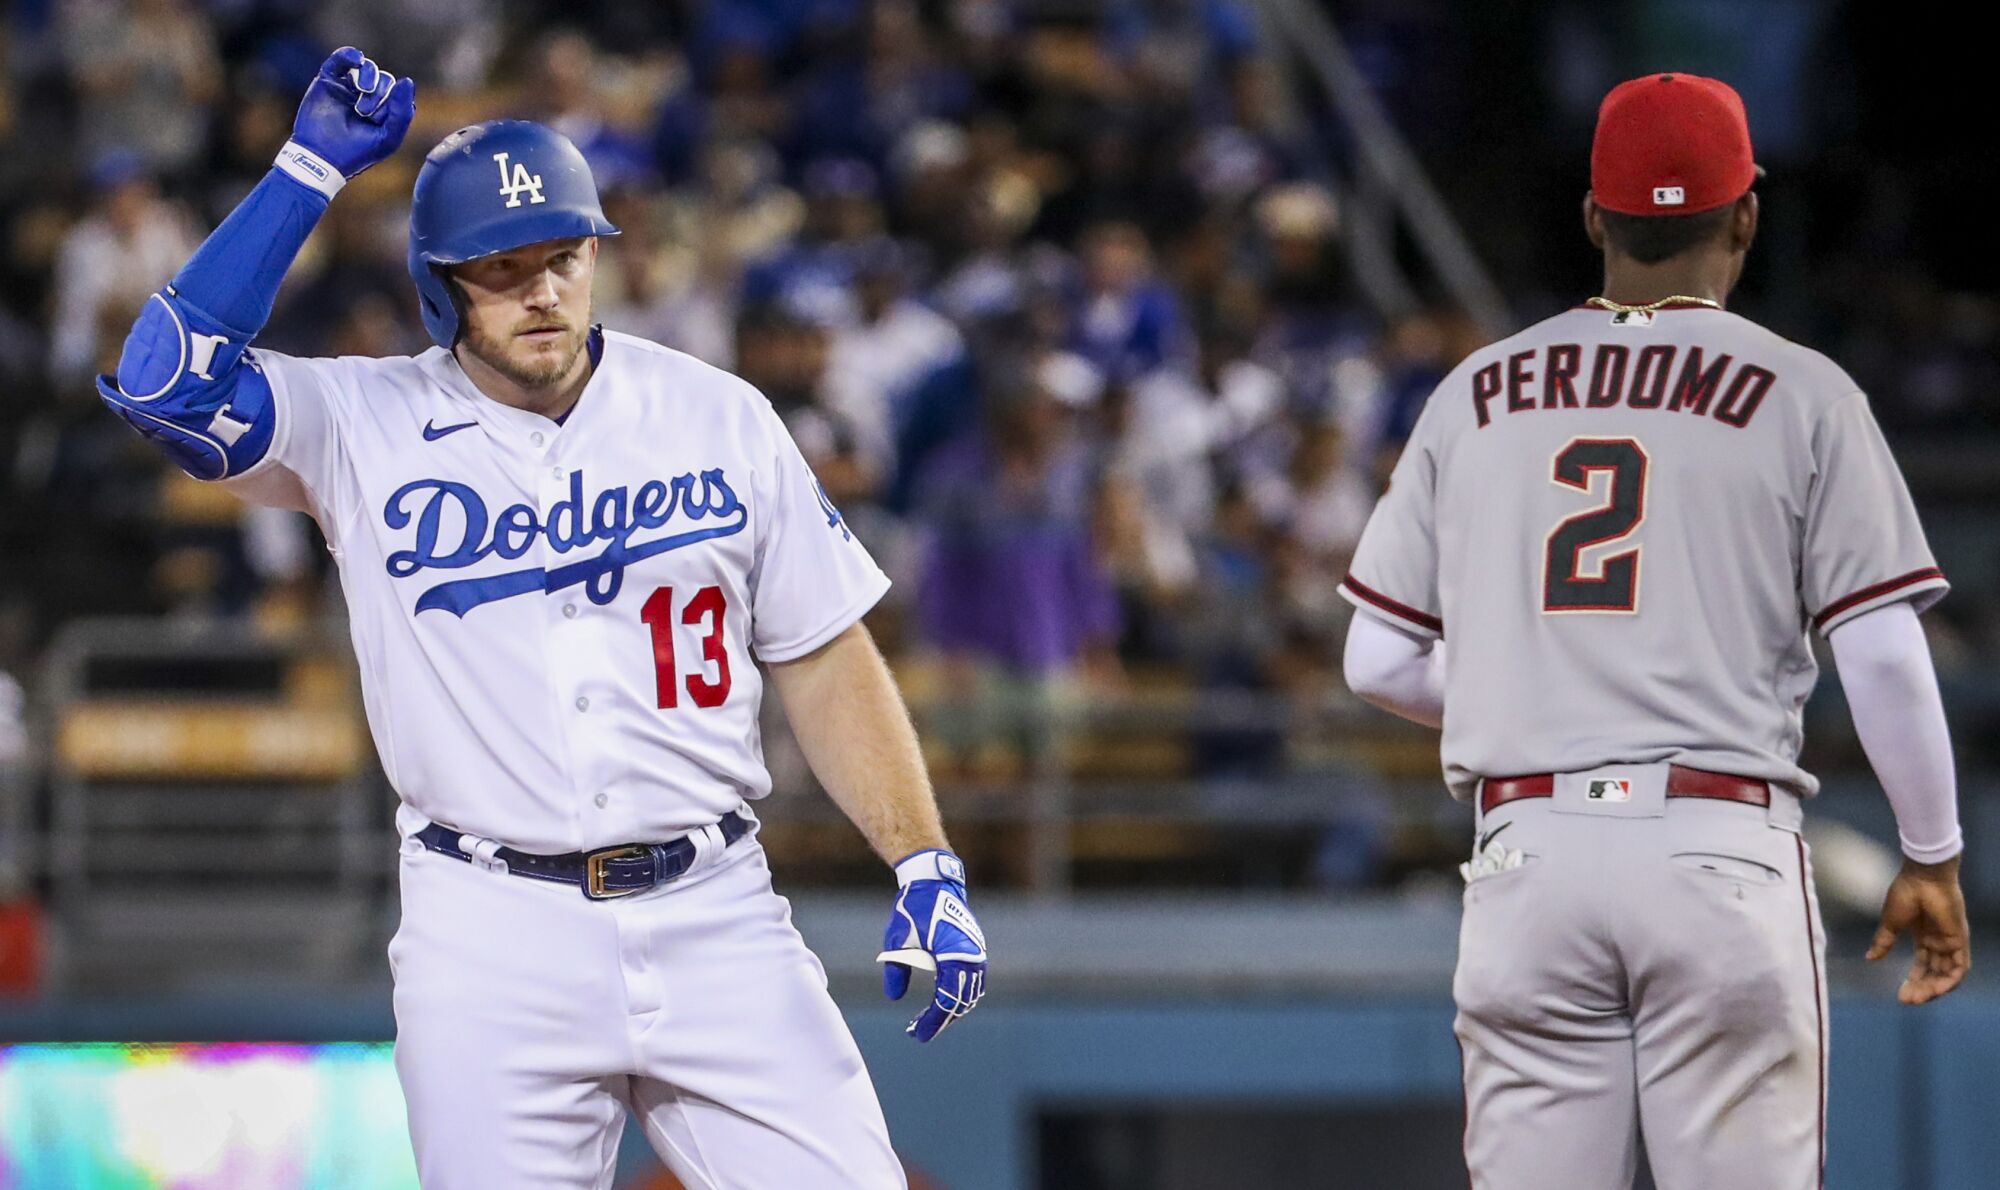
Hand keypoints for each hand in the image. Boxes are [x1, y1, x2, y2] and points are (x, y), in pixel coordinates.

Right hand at [290, 47, 414, 178]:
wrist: (321, 157)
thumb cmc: (357, 152)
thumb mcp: (389, 136)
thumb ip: (402, 111)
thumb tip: (407, 80)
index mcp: (384, 110)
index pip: (398, 93)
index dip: (393, 102)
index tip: (379, 120)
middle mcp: (366, 96)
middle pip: (384, 80)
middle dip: (379, 94)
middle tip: (364, 113)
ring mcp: (347, 86)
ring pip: (367, 68)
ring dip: (368, 80)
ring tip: (358, 102)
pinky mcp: (328, 79)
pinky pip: (342, 57)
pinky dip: (350, 55)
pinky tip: (356, 58)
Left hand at [877, 849, 987, 1041]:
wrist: (934, 882)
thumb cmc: (914, 909)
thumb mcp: (897, 939)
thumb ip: (896, 970)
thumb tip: (895, 996)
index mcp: (955, 956)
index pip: (947, 1000)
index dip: (932, 1021)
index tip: (917, 1034)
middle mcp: (972, 956)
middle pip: (961, 1001)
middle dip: (941, 1020)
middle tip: (917, 1031)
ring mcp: (976, 952)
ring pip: (970, 993)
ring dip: (951, 1008)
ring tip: (928, 1020)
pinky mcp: (974, 949)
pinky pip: (971, 980)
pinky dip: (958, 994)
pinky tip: (940, 1001)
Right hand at [1867, 854, 1971, 1004]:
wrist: (1922, 878)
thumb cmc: (1906, 894)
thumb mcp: (1891, 922)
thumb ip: (1883, 942)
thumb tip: (1869, 958)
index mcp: (1924, 937)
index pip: (1922, 965)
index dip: (1913, 980)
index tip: (1900, 994)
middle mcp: (1940, 942)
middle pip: (1934, 973)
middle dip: (1921, 988)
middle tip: (1907, 1000)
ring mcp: (1951, 942)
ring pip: (1947, 974)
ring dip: (1934, 988)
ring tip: (1917, 998)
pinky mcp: (1960, 940)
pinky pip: (1960, 967)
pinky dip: (1950, 981)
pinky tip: (1936, 990)